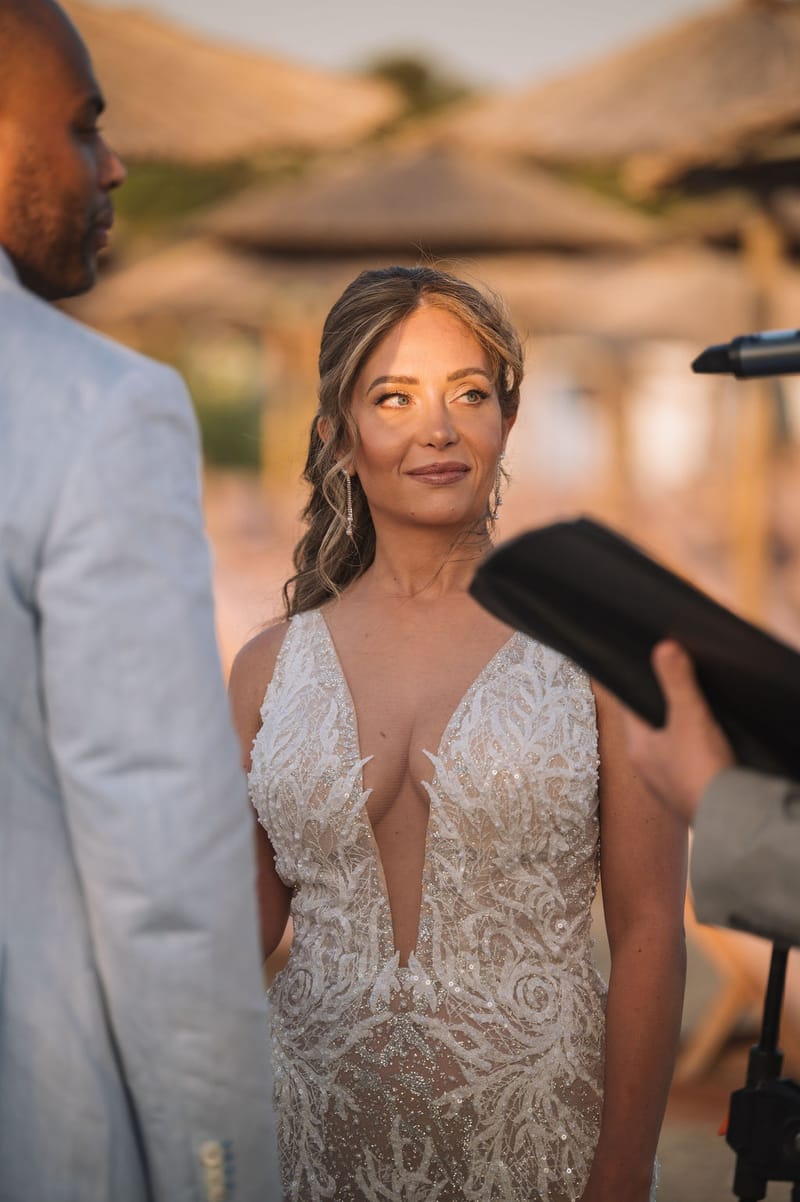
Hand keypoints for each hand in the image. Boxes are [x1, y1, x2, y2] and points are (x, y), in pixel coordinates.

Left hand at [621, 640, 734, 822]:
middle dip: (658, 704)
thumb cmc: (701, 770)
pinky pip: (685, 762)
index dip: (636, 685)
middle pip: (647, 725)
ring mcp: (666, 782)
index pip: (628, 708)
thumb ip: (676, 681)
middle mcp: (645, 768)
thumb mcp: (688, 717)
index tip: (641, 664)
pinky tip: (706, 739)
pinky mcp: (688, 792)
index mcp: (636, 749)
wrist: (729, 818)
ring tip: (688, 704)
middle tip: (669, 678)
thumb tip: (663, 647)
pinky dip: (691, 748)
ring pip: (666, 745)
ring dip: (675, 727)